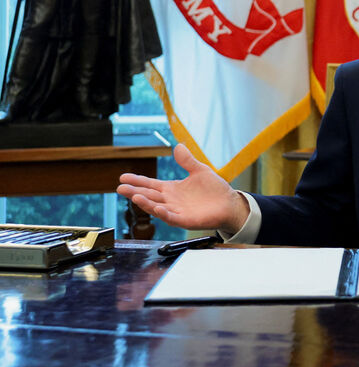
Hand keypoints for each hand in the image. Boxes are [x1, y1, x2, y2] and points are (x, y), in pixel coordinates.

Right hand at [117, 144, 248, 233]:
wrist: (229, 203)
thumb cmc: (214, 189)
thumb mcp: (199, 170)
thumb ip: (187, 161)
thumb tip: (178, 146)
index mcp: (171, 189)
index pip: (150, 184)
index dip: (137, 181)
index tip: (123, 177)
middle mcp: (170, 200)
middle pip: (149, 195)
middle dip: (134, 192)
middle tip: (120, 187)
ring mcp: (176, 211)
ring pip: (156, 207)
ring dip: (145, 202)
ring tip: (134, 196)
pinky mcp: (184, 220)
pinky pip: (171, 217)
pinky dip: (162, 213)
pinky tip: (156, 207)